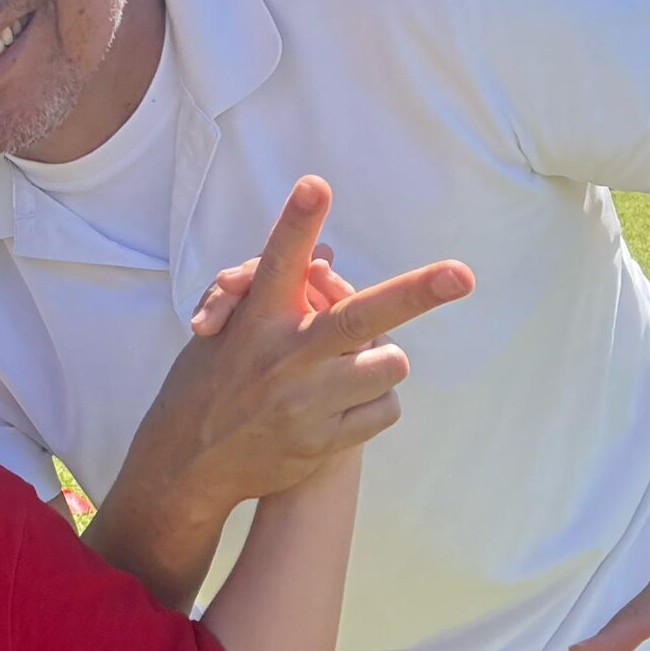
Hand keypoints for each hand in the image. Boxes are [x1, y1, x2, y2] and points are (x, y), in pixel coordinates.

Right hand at [117, 176, 473, 519]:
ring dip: (382, 361)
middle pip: (359, 317)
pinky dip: (375, 404)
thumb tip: (329, 256)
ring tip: (355, 368)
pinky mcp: (321, 442)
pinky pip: (385, 410)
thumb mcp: (231, 327)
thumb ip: (279, 290)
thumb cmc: (212, 380)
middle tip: (461, 275)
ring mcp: (304, 402)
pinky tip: (346, 406)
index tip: (315, 186)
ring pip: (388, 364)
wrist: (188, 464)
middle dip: (415, 293)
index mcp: (257, 319)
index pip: (278, 261)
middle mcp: (282, 356)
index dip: (297, 223)